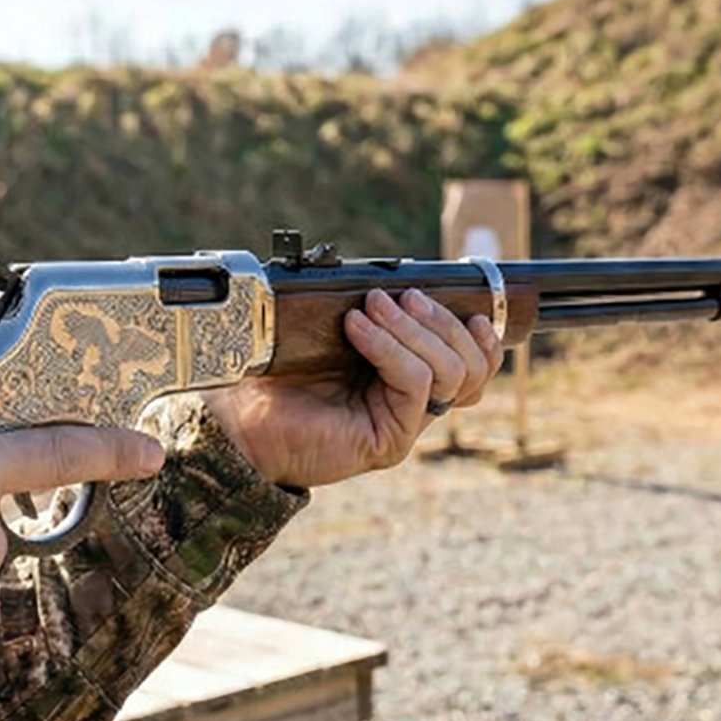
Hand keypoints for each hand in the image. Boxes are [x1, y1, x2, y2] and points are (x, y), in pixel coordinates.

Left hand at [202, 289, 503, 487]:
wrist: (241, 419)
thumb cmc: (280, 375)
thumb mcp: (333, 331)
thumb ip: (371, 314)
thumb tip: (395, 280)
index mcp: (408, 380)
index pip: (473, 366)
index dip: (480, 337)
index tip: (471, 305)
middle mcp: (413, 405)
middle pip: (469, 367)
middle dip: (442, 321)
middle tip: (402, 296)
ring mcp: (403, 425)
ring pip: (449, 373)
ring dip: (415, 329)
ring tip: (373, 306)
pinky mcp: (389, 441)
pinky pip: (414, 384)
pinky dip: (390, 348)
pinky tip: (357, 329)